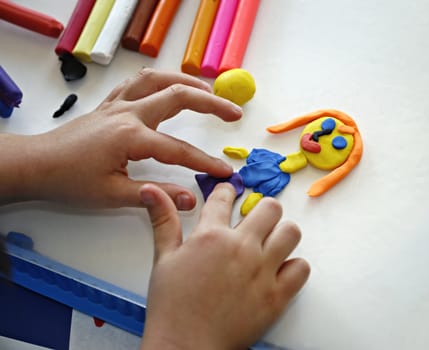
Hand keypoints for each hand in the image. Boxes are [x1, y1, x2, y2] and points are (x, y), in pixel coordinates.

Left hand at [0, 69, 241, 207]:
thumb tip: (190, 200)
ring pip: (158, 80)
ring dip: (187, 81)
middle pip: (178, 96)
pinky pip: (138, 82)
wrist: (36, 164)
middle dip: (211, 103)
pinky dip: (159, 79)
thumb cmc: (70, 181)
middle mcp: (128, 113)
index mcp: (131, 136)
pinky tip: (169, 85)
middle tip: (234, 113)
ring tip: (209, 89)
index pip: (179, 150)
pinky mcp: (110, 104)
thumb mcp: (113, 195)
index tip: (226, 172)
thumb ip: (155, 196)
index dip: (205, 162)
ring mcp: (118, 105)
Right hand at [139, 183, 309, 349]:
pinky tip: (278, 271)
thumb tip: (151, 191)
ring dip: (282, 234)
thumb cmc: (172, 307)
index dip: (227, 191)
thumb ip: (163, 220)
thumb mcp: (163, 258)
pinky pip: (301, 268)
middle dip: (262, 210)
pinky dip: (294, 267)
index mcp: (211, 236)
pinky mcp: (277, 295)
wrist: (185, 347)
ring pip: (291, 232)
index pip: (226, 197)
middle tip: (255, 222)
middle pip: (270, 207)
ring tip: (270, 244)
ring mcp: (262, 271)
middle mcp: (241, 248)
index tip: (229, 194)